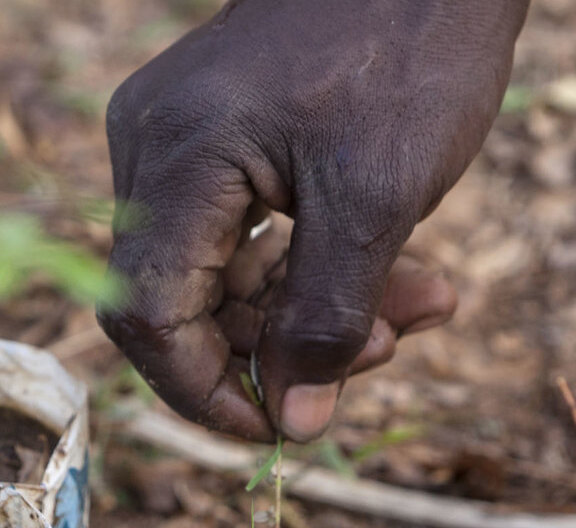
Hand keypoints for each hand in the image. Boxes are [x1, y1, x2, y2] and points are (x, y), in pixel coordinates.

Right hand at [99, 0, 528, 440]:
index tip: (282, 429)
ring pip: (226, 273)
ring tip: (425, 306)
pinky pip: (247, 232)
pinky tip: (407, 278)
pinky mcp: (219, 136)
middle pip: (186, 301)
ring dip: (318, 310)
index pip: (151, 316)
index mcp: (176, 159)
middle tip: (391, 351)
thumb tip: (291, 424)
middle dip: (286, 347)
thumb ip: (327, 318)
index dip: (207, 392)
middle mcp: (154, 147)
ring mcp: (182, 139)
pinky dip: (318, 266)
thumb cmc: (409, 49)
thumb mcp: (379, 199)